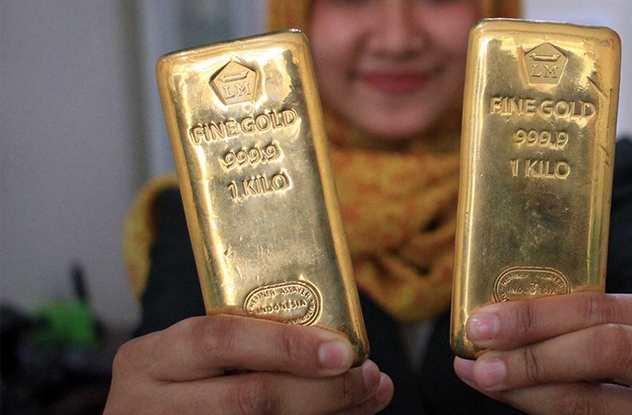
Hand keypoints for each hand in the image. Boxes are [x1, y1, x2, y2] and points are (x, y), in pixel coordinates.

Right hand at [105, 315, 392, 413]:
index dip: (287, 345)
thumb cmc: (182, 383)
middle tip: (369, 377)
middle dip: (323, 390)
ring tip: (368, 398)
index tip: (343, 350)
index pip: (220, 339)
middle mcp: (148, 405)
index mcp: (148, 359)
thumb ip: (249, 342)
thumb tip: (344, 345)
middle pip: (250, 398)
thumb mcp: (193, 357)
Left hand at [453, 293, 631, 414]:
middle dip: (531, 355)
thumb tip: (506, 320)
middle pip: (605, 353)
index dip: (536, 316)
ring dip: (530, 393)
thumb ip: (606, 322)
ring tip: (486, 380)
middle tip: (477, 360)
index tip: (481, 322)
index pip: (605, 311)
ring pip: (595, 405)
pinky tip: (523, 402)